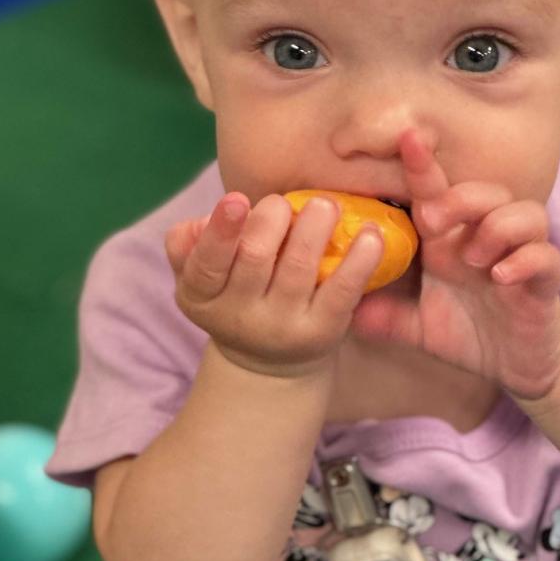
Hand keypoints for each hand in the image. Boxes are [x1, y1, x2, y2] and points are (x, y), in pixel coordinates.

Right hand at [165, 190, 385, 378]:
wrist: (271, 361)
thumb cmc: (234, 295)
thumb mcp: (199, 277)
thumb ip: (188, 245)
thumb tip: (200, 222)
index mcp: (202, 297)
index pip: (205, 265)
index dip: (221, 232)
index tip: (237, 199)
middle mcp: (240, 316)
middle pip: (254, 260)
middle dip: (270, 222)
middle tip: (284, 202)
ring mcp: (284, 327)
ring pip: (299, 270)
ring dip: (314, 231)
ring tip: (326, 204)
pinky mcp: (323, 331)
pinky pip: (342, 293)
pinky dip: (358, 262)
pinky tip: (371, 235)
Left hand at [352, 131, 559, 399]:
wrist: (516, 364)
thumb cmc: (468, 331)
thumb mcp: (415, 327)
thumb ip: (383, 316)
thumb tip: (343, 312)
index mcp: (452, 239)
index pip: (438, 191)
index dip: (424, 164)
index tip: (407, 138)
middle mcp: (487, 239)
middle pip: (486, 191)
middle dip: (460, 198)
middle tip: (432, 222)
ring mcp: (520, 256)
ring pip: (525, 213)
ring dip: (497, 226)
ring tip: (473, 258)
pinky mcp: (545, 282)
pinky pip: (546, 257)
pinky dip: (525, 260)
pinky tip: (501, 277)